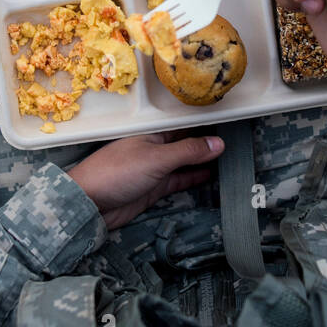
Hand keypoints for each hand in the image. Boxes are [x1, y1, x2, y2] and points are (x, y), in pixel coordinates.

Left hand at [67, 131, 222, 229]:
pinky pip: (180, 180)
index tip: (231, 122)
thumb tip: (218, 143)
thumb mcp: (156, 159)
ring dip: (205, 161)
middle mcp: (155, 147)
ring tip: (231, 157)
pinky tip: (211, 175)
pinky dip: (195, 178)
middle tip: (238, 140)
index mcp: (153, 133)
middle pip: (187, 142)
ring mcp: (155, 168)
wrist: (88, 204)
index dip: (207, 123)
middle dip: (209, 141)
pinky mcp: (154, 188)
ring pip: (186, 162)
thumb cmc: (115, 173)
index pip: (186, 124)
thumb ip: (188, 151)